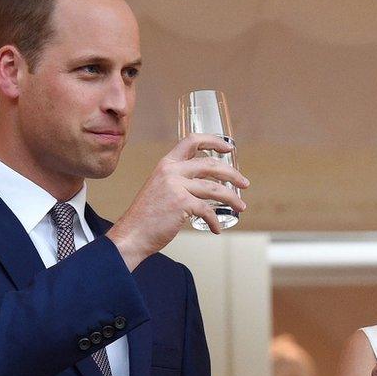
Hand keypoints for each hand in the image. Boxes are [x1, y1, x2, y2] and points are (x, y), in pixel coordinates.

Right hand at [106, 134, 248, 269]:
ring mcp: (176, 186)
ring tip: (241, 206)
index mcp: (166, 164)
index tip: (229, 148)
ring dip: (232, 198)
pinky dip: (216, 221)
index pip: (192, 141)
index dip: (214, 141)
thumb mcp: (160, 188)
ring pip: (215, 188)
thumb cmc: (147, 216)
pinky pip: (208, 210)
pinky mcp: (182, 203)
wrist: (132, 234)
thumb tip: (203, 186)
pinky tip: (218, 229)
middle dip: (232, 174)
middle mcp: (171, 171)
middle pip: (211, 164)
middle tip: (244, 183)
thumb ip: (177, 182)